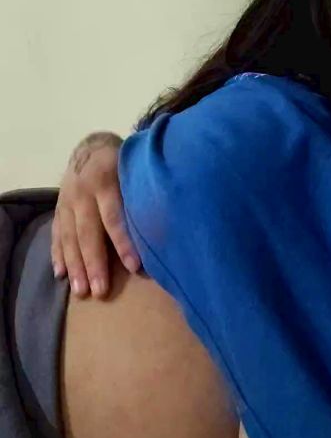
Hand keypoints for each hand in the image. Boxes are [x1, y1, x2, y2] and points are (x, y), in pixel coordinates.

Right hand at [51, 131, 139, 297]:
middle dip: (94, 263)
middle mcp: (82, 193)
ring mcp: (66, 201)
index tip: (135, 266)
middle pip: (88, 232)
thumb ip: (142, 193)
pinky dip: (58, 255)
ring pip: (70, 237)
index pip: (114, 216)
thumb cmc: (124, 162)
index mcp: (105, 181)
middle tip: (100, 291)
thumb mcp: (134, 168)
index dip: (124, 242)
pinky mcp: (58, 209)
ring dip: (75, 266)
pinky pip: (56, 234)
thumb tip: (166, 225)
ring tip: (81, 291)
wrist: (91, 146)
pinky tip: (61, 275)